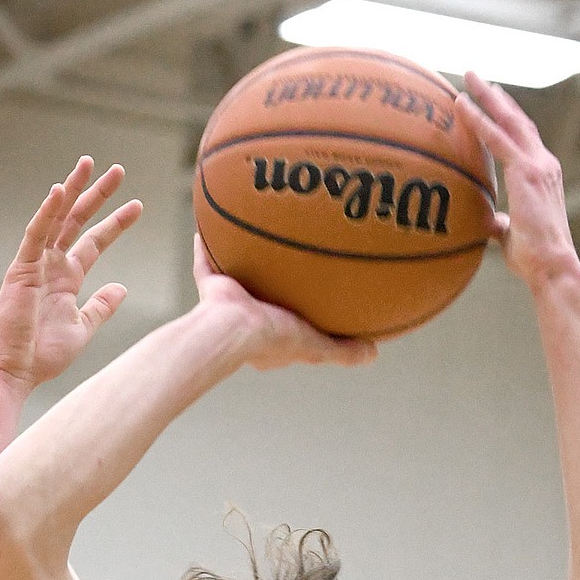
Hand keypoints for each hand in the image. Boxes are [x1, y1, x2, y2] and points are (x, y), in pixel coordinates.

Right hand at [0, 156, 141, 388]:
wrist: (14, 371)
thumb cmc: (42, 356)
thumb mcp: (82, 328)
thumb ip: (101, 306)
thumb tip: (122, 287)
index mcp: (66, 279)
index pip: (94, 242)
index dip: (115, 223)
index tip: (137, 206)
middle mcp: (51, 265)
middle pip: (77, 221)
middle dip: (97, 195)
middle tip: (118, 170)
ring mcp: (35, 264)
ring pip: (56, 218)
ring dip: (73, 190)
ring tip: (90, 164)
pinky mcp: (21, 268)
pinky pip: (35, 233)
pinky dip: (47, 212)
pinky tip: (61, 191)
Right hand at [192, 236, 376, 370]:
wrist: (233, 329)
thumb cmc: (273, 340)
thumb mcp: (315, 346)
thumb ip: (342, 351)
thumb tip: (374, 353)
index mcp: (269, 338)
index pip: (288, 327)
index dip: (300, 317)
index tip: (311, 300)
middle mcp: (248, 321)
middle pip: (263, 299)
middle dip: (272, 285)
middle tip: (285, 264)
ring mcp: (228, 304)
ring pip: (238, 279)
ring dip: (244, 262)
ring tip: (256, 238)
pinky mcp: (211, 288)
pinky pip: (207, 263)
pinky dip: (205, 248)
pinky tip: (210, 226)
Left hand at [454, 73, 577, 291]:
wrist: (551, 265)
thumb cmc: (534, 258)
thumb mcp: (512, 235)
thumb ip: (501, 223)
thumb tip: (490, 223)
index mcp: (542, 175)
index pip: (524, 138)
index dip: (508, 117)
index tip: (495, 99)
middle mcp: (543, 163)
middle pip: (517, 120)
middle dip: (496, 96)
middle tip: (476, 77)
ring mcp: (537, 164)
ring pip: (508, 121)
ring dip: (486, 97)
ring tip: (467, 77)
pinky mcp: (526, 172)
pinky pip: (497, 139)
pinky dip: (479, 121)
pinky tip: (463, 106)